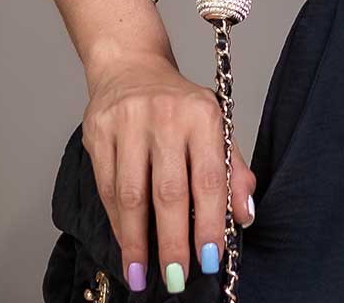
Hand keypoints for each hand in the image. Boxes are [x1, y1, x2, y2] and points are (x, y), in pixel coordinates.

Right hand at [82, 50, 255, 292]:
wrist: (131, 65)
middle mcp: (165, 115)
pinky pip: (107, 188)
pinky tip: (126, 244)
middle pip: (169, 191)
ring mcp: (128, 123)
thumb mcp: (214, 125)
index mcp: (202, 113)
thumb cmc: (178, 104)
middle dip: (173, 242)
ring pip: (132, 195)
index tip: (209, 260)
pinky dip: (118, 223)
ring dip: (138, 241)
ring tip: (143, 275)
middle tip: (177, 278)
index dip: (209, 222)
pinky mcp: (98, 132)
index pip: (208, 177)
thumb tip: (244, 215)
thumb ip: (232, 169)